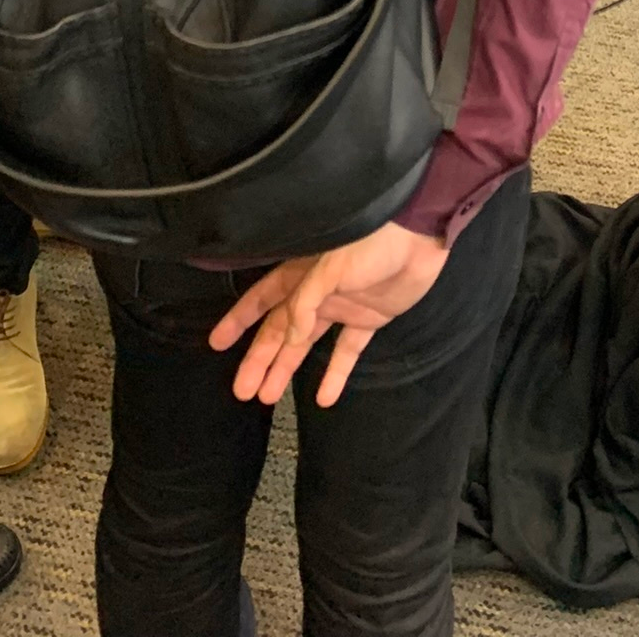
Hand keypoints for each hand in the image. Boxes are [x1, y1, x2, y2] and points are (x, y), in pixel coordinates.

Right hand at [209, 222, 448, 407]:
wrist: (421, 239)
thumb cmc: (374, 242)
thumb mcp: (332, 265)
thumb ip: (306, 301)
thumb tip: (288, 339)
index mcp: (302, 273)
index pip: (262, 299)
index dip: (239, 319)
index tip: (217, 343)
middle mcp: (317, 293)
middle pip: (280, 330)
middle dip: (259, 358)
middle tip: (242, 390)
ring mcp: (342, 307)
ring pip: (306, 344)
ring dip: (287, 369)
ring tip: (267, 398)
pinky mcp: (369, 320)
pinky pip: (346, 351)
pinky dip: (335, 373)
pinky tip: (325, 398)